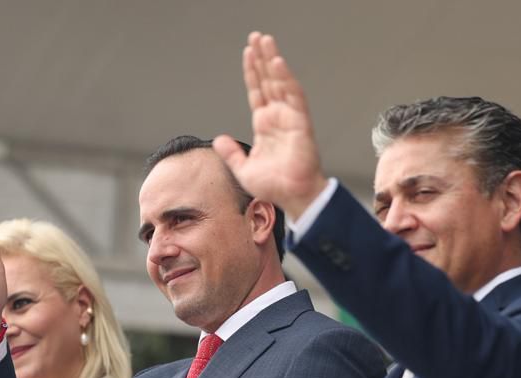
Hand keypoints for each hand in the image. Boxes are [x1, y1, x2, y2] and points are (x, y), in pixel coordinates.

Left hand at [213, 32, 327, 221]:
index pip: (257, 92)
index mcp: (265, 125)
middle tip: (257, 37)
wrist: (291, 196)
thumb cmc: (273, 187)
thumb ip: (231, 153)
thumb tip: (219, 139)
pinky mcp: (300, 122)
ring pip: (280, 82)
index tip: (248, 53)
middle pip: (268, 81)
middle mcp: (278, 117)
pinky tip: (277, 63)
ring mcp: (290, 117)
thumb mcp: (243, 170)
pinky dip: (285, 79)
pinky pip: (293, 96)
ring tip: (266, 41)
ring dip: (273, 61)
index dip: (252, 72)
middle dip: (262, 58)